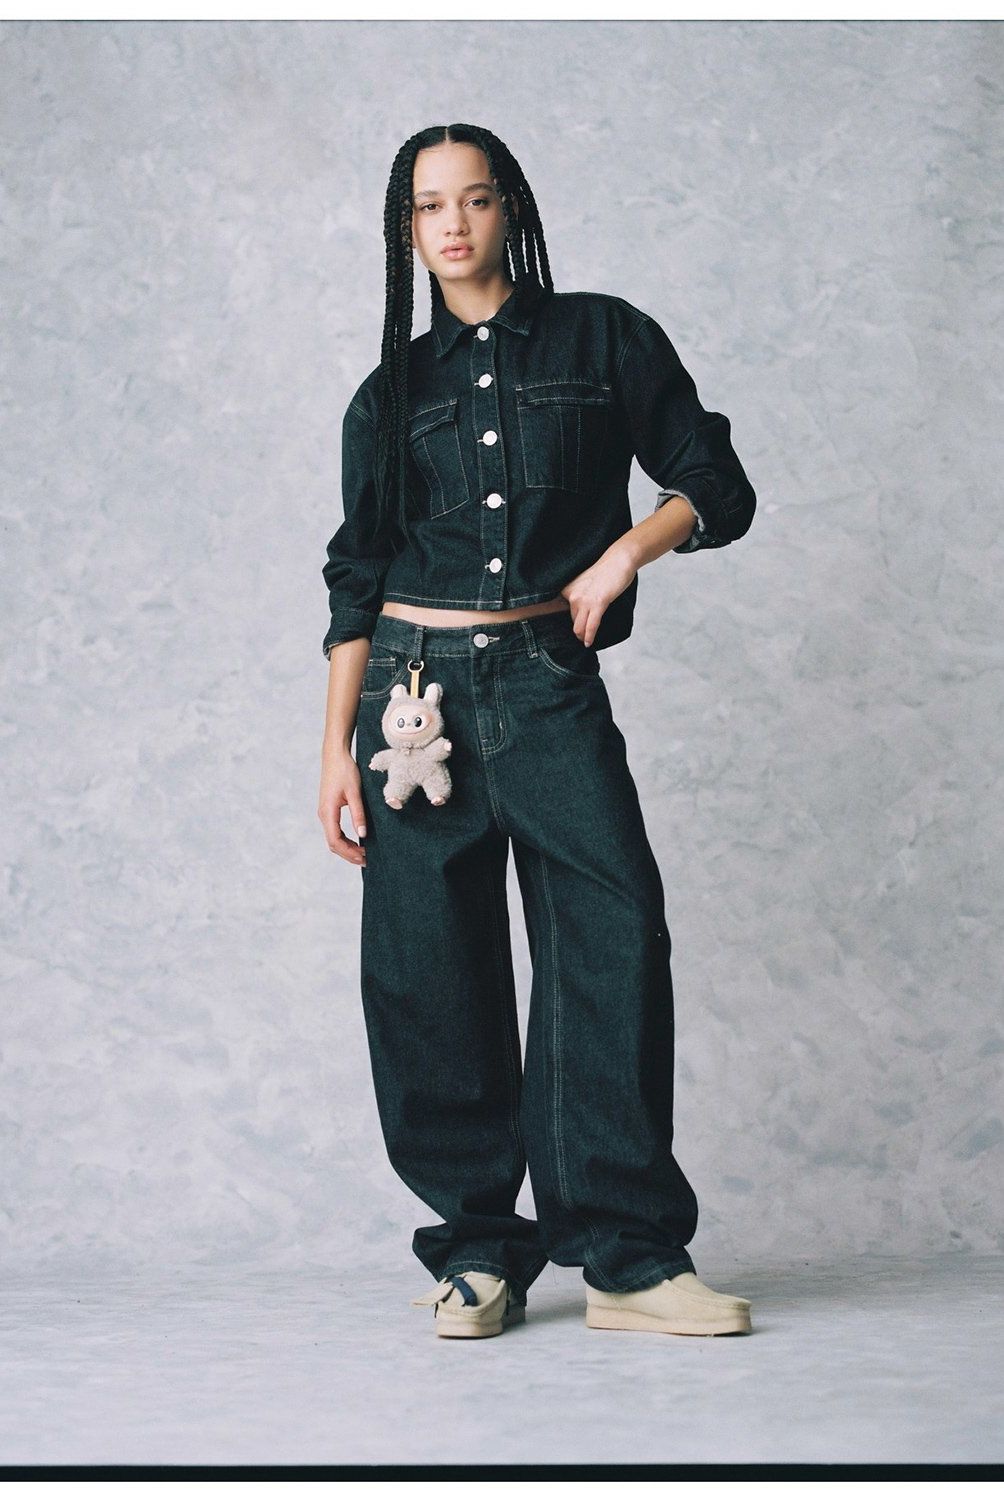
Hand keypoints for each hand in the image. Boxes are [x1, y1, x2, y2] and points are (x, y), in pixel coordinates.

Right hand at [318, 747, 367, 865]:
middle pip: (333, 844)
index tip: (364, 858)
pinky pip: (335, 831)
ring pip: (333, 838)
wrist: (335, 755)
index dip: (349, 853)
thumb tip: (362, 835)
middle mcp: (323, 815)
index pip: (335, 841)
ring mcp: (325, 813)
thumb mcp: (354, 792)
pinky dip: (345, 840)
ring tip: (364, 854)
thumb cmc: (345, 770)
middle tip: (367, 861)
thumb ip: (358, 814)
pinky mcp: (329, 809)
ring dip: (347, 848)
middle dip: (349, 854)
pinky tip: (357, 841)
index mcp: (327, 812)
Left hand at [559, 542, 637, 646]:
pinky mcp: (598, 604)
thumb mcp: (584, 582)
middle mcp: (572, 595)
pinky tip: (588, 643)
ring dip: (582, 636)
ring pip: (578, 627)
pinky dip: (589, 636)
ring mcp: (584, 600)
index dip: (570, 620)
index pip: (564, 611)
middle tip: (581, 637)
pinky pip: (591, 626)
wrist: (619, 560)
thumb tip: (579, 610)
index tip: (572, 628)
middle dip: (577, 630)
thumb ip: (579, 594)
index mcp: (568, 589)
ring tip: (585, 641)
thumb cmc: (606, 570)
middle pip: (572, 620)